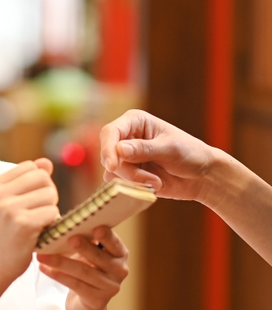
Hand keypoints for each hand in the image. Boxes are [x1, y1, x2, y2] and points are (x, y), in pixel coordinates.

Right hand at [0, 158, 58, 285]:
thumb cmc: (4, 233)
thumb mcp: (8, 202)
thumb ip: (27, 180)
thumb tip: (46, 162)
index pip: (30, 166)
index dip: (38, 181)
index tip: (31, 198)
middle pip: (42, 177)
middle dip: (48, 192)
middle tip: (39, 210)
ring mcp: (9, 209)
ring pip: (50, 194)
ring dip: (51, 209)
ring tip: (38, 222)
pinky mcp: (23, 224)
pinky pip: (53, 212)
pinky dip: (52, 222)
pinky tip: (40, 231)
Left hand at [36, 226, 128, 309]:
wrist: (85, 303)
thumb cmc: (86, 268)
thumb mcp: (89, 253)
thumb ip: (84, 239)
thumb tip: (63, 224)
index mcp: (120, 253)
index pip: (114, 242)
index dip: (107, 236)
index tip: (96, 229)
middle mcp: (119, 270)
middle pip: (98, 257)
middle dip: (83, 247)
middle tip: (69, 239)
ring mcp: (110, 287)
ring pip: (83, 272)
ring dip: (60, 262)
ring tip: (43, 255)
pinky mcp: (97, 300)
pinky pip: (74, 284)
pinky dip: (57, 275)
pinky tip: (43, 268)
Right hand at [99, 109, 218, 202]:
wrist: (202, 176)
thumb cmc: (190, 154)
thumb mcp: (170, 148)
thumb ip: (144, 149)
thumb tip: (118, 149)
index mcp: (135, 122)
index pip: (110, 132)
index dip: (107, 148)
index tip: (112, 166)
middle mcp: (126, 137)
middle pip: (109, 154)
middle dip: (127, 170)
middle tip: (150, 179)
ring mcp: (126, 157)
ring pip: (112, 171)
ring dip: (132, 180)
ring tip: (155, 182)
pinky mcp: (128, 173)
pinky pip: (118, 182)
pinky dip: (132, 187)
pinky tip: (151, 185)